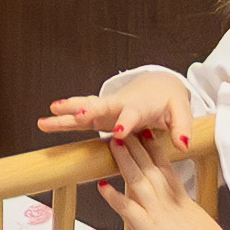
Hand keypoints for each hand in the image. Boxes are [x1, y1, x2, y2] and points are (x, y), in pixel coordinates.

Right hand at [40, 75, 192, 161]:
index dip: (125, 123)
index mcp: (140, 106)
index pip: (132, 115)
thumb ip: (182, 127)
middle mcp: (119, 105)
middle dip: (88, 111)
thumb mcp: (180, 111)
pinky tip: (45, 121)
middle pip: (101, 107)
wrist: (157, 85)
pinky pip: (78, 117)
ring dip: (66, 114)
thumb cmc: (168, 99)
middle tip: (76, 115)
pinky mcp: (99, 115)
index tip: (118, 133)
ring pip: (83, 110)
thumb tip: (184, 145)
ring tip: (47, 118)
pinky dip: (63, 118)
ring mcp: (107, 110)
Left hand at [100, 133, 229, 229]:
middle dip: (137, 147)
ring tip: (114, 143)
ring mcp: (157, 213)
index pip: (166, 170)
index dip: (155, 152)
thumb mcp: (201, 226)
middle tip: (126, 129)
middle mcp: (169, 202)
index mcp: (183, 201)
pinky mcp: (147, 228)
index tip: (148, 136)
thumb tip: (184, 220)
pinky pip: (126, 208)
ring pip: (138, 180)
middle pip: (151, 168)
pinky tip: (102, 186)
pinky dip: (113, 197)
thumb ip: (189, 218)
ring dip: (124, 161)